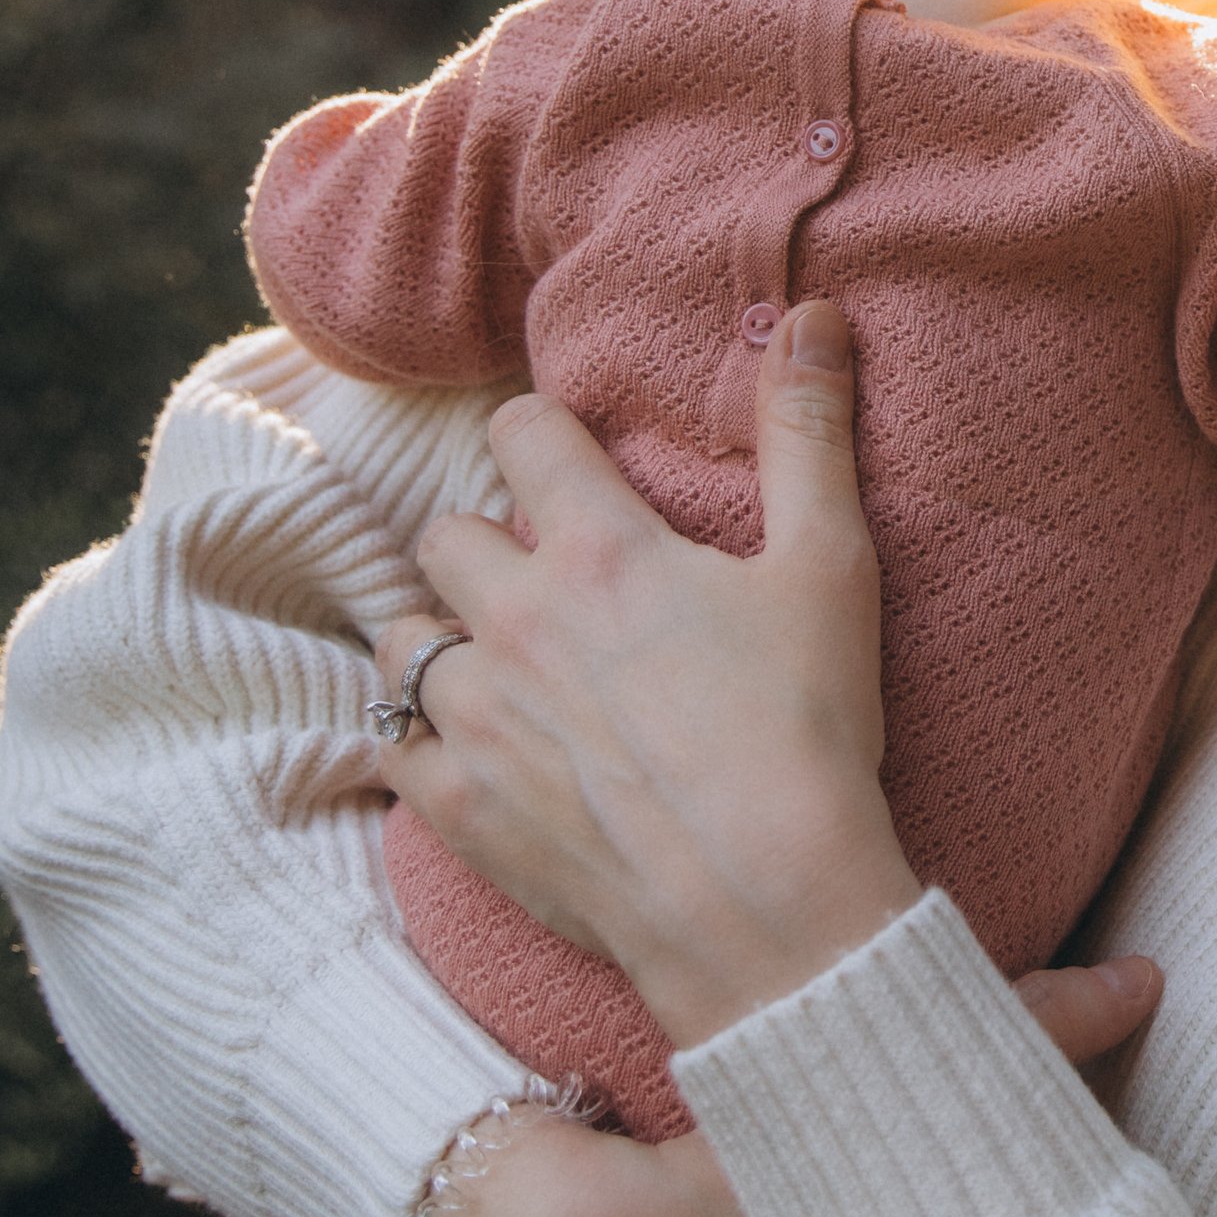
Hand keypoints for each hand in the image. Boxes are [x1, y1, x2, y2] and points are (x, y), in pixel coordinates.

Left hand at [378, 302, 918, 1048]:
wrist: (764, 903)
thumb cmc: (805, 734)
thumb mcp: (828, 568)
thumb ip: (808, 435)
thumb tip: (810, 312)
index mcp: (598, 550)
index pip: (521, 435)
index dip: (543, 439)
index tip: (567, 466)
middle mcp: (513, 619)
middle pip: (446, 535)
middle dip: (485, 544)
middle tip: (543, 581)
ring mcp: (472, 716)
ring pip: (403, 639)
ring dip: (443, 640)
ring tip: (498, 668)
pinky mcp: (455, 806)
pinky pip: (388, 746)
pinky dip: (417, 740)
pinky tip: (468, 751)